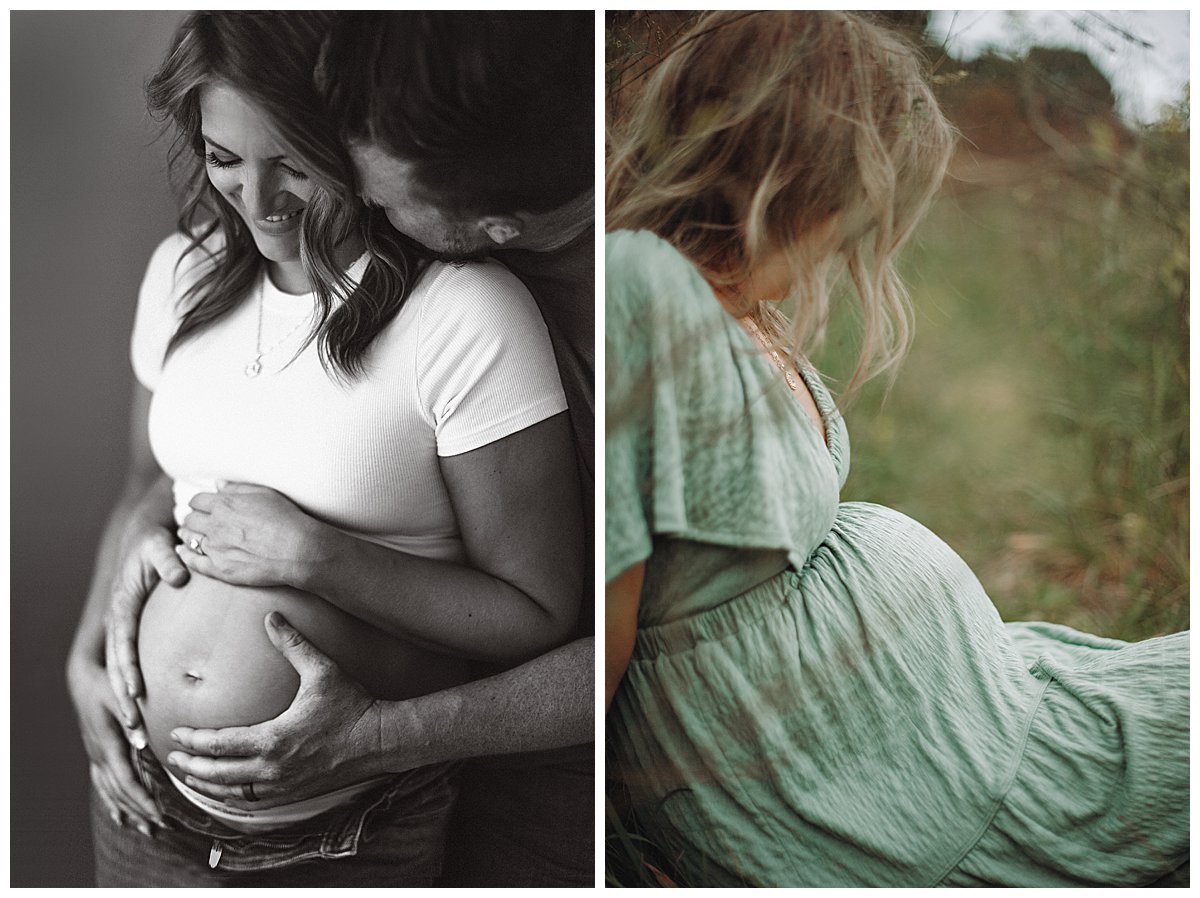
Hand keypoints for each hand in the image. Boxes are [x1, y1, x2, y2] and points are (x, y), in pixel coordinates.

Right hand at [67, 656, 164, 835]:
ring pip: (111, 792)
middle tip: (162, 828)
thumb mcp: (119, 695)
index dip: (142, 801)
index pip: (126, 781)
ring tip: (147, 830)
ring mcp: (95, 756)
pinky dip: (113, 802)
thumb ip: (132, 717)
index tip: (160, 815)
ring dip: (129, 812)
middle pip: (119, 793)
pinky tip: (121, 817)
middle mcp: (99, 755)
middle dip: (140, 812)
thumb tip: (143, 742)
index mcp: (107, 745)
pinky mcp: (96, 753)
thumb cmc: (105, 683)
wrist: (83, 677)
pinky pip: (103, 784)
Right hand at [106, 525, 188, 749]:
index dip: (129, 669)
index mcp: (122, 605)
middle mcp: (118, 622)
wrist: (145, 538)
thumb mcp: (160, 544)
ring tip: (138, 736)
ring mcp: (123, 632)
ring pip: (120, 675)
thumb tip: (179, 575)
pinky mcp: (134, 637)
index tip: (138, 694)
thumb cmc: (155, 541)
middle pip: (117, 669)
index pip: (123, 642)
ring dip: (126, 705)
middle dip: (123, 701)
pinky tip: (149, 717)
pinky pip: (131, 669)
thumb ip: (169, 559)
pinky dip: (136, 693)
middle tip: (135, 731)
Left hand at [165, 612, 384, 804]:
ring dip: (207, 786)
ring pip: (232, 794)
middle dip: (191, 767)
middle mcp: (273, 768)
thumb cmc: (352, 703)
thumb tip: (270, 616)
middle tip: (172, 758)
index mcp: (273, 739)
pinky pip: (254, 803)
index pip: (219, 744)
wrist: (381, 739)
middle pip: (218, 774)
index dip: (193, 740)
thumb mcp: (322, 669)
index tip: (176, 734)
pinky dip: (232, 799)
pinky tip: (225, 792)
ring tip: (190, 778)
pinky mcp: (296, 794)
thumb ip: (293, 644)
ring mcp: (284, 786)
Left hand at [177, 482, 329, 588]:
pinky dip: (185, 555)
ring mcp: (215, 547)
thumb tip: (218, 484)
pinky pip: (193, 561)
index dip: (199, 502)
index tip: (203, 506)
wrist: (297, 549)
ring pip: (189, 538)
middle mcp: (215, 524)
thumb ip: (237, 488)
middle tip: (195, 520)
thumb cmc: (286, 518)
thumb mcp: (264, 493)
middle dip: (192, 517)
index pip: (198, 500)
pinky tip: (183, 552)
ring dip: (187, 534)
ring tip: (188, 533)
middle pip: (191, 518)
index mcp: (224, 504)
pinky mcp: (219, 568)